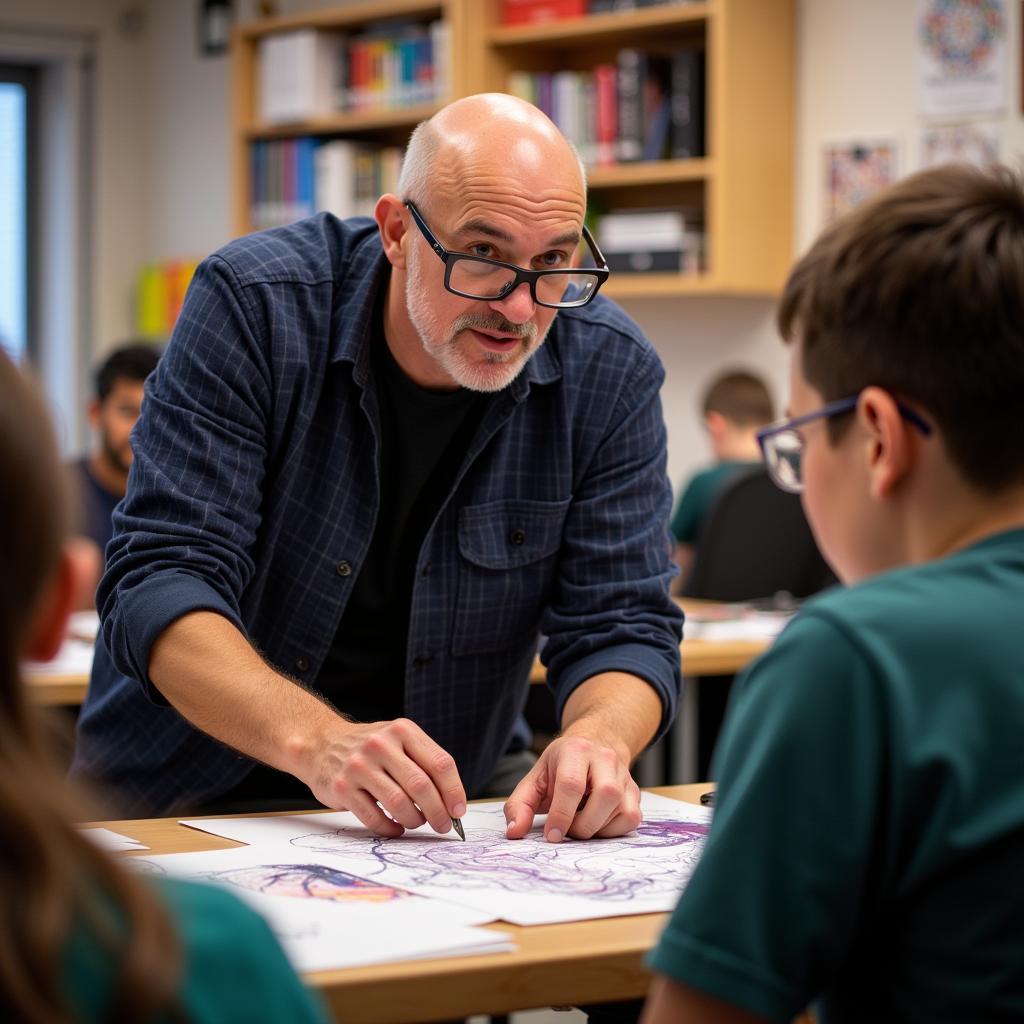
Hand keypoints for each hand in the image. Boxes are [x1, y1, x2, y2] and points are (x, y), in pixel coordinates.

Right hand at [305, 718, 466, 837]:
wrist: (321, 744)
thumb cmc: (372, 748)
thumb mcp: (399, 740)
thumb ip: (424, 763)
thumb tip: (453, 803)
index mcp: (402, 730)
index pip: (440, 763)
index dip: (454, 791)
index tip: (459, 811)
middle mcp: (380, 744)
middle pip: (421, 786)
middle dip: (438, 812)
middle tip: (443, 826)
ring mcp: (359, 766)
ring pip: (399, 804)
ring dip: (414, 820)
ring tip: (416, 822)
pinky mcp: (342, 787)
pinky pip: (374, 817)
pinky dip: (390, 828)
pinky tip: (396, 827)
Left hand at [504, 732, 641, 842]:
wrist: (593, 746)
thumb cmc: (560, 767)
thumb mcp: (535, 779)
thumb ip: (520, 805)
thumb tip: (515, 832)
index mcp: (575, 750)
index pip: (572, 784)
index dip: (561, 815)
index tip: (552, 836)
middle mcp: (604, 758)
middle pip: (606, 794)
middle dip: (584, 824)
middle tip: (569, 830)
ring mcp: (623, 774)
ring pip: (623, 809)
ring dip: (599, 828)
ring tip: (581, 822)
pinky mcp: (634, 790)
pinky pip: (632, 818)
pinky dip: (614, 830)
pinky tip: (598, 822)